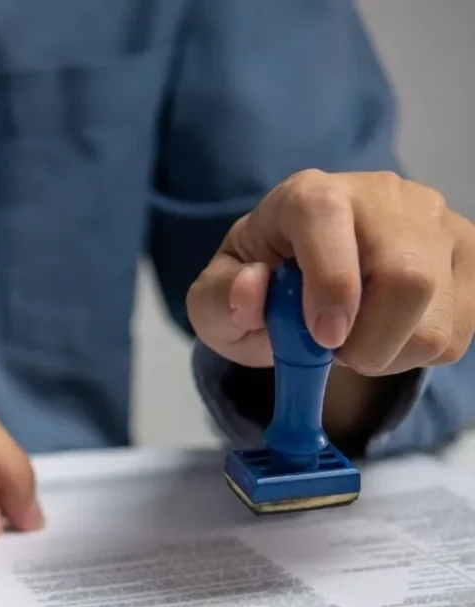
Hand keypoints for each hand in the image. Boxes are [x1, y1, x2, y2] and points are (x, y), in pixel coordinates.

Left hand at [186, 170, 474, 438]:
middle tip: (333, 352)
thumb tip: (251, 288)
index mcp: (309, 196)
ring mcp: (435, 223)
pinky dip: (415, 353)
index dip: (330, 283)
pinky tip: (386, 335)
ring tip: (354, 341)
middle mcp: (382, 197)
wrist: (303, 287)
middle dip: (367, 340)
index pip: (327, 218)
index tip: (322, 337)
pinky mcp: (467, 257)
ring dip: (388, 353)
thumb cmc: (259, 290)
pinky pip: (458, 329)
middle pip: (406, 275)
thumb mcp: (215, 301)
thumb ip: (221, 298)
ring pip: (437, 313)